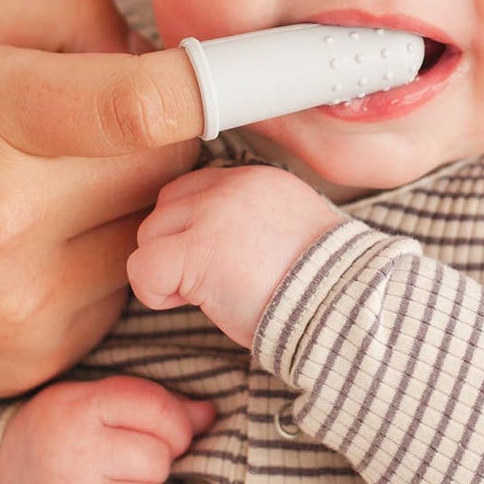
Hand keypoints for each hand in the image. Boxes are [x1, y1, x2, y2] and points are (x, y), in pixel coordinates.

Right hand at [0, 0, 202, 483]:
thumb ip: (60, 5)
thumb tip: (160, 46)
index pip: (146, 103)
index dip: (218, 79)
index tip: (248, 64)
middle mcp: (2, 221)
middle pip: (172, 155)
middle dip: (157, 124)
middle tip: (90, 115)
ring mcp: (23, 302)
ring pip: (158, 219)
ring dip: (131, 191)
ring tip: (43, 180)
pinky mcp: (39, 356)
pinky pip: (127, 277)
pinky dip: (102, 249)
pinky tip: (32, 239)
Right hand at [0, 376, 214, 483]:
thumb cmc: (57, 443)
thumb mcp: (89, 405)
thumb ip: (151, 403)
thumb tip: (211, 415)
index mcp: (76, 410)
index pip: (160, 410)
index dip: (174, 426)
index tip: (161, 436)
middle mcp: (73, 458)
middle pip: (161, 461)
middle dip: (154, 468)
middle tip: (121, 472)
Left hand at [128, 166, 339, 346]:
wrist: (340, 304)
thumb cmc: (319, 283)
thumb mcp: (288, 229)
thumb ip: (247, 219)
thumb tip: (210, 241)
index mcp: (255, 180)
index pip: (191, 190)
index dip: (191, 230)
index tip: (218, 261)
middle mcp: (230, 188)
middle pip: (165, 210)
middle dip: (177, 248)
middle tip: (213, 280)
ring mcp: (211, 215)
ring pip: (149, 236)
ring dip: (169, 270)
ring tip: (211, 291)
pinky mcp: (196, 251)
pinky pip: (143, 268)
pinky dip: (156, 293)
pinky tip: (193, 303)